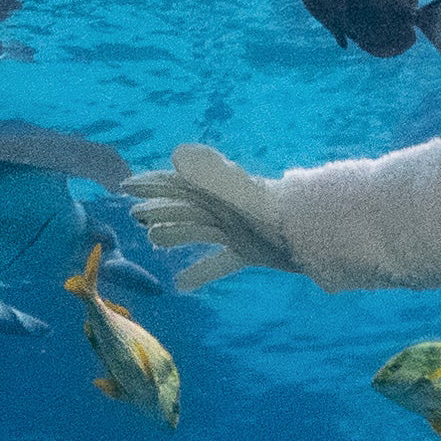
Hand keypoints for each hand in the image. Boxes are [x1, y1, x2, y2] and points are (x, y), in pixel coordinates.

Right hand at [122, 144, 300, 290]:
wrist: (315, 234)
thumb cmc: (278, 213)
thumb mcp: (241, 194)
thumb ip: (213, 175)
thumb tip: (177, 154)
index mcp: (218, 191)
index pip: (176, 185)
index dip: (151, 185)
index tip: (125, 186)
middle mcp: (225, 208)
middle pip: (184, 207)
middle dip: (159, 209)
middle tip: (135, 216)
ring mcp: (237, 230)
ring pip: (198, 231)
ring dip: (175, 234)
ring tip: (153, 241)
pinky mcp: (250, 251)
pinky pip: (220, 262)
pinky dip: (201, 272)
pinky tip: (182, 286)